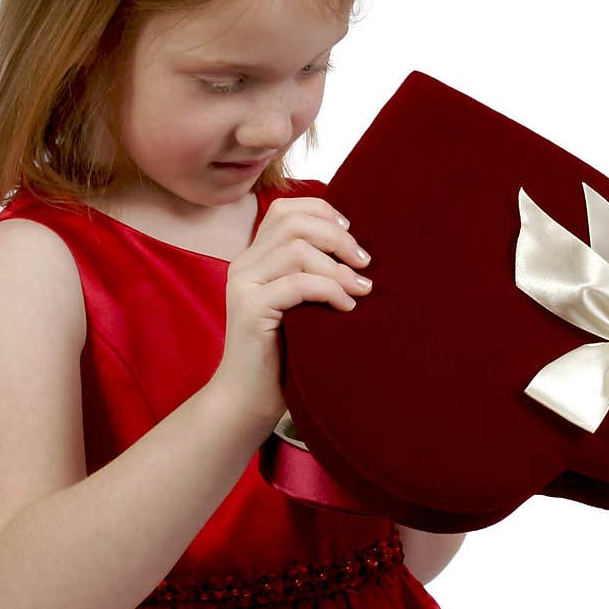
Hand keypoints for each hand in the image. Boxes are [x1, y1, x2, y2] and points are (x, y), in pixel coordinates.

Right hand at [209, 197, 373, 437]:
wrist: (249, 399)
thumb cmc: (285, 354)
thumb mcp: (302, 304)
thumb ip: (315, 274)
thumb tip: (362, 252)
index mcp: (255, 257)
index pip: (286, 210)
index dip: (324, 213)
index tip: (353, 236)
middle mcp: (244, 264)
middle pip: (293, 222)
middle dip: (337, 237)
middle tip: (365, 263)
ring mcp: (243, 284)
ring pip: (297, 249)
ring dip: (338, 267)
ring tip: (361, 290)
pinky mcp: (249, 308)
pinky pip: (297, 283)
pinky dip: (330, 290)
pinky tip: (346, 307)